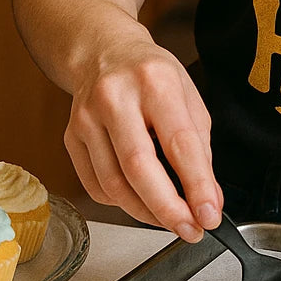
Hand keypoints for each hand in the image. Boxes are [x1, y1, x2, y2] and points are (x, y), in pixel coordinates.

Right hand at [64, 35, 222, 241]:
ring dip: (147, 212)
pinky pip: (96, 186)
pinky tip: (141, 201)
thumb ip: (201, 148)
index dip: (196, 183)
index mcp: (155, 81)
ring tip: (172, 220)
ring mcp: (87, 118)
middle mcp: (116, 97)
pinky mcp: (70, 138)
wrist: (103, 51)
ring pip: (114, 184)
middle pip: (139, 167)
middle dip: (168, 209)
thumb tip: (209, 198)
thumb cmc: (152, 74)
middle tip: (191, 229)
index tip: (210, 213)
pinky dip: (123, 202)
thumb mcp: (188, 95)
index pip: (179, 141)